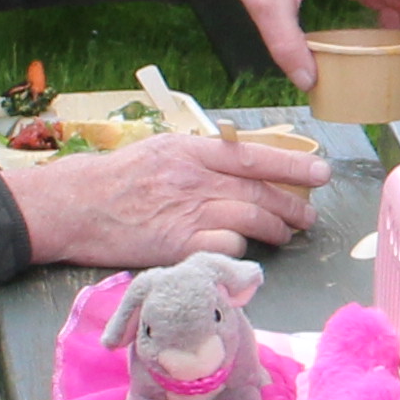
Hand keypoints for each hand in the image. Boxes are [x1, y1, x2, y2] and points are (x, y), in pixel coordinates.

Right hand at [8, 132, 326, 269]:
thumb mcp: (162, 149)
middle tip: (308, 216)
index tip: (322, 172)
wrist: (77, 205)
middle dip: (292, 205)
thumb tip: (242, 163)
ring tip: (286, 234)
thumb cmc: (118, 178)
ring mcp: (189, 212)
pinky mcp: (179, 245)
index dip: (294, 166)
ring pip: (251, 220)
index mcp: (194, 150)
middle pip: (260, 192)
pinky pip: (226, 247)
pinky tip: (242, 250)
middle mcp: (196, 179)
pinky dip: (240, 249)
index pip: (256, 156)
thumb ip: (201, 156)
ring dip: (276, 229)